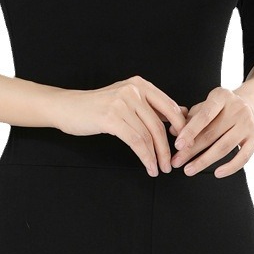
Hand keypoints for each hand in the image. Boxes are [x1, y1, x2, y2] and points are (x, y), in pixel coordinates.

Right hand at [54, 76, 188, 176]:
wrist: (69, 107)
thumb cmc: (98, 106)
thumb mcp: (128, 99)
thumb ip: (152, 105)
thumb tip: (182, 112)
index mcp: (140, 84)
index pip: (169, 106)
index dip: (180, 128)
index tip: (184, 145)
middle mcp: (133, 89)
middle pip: (159, 124)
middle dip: (168, 148)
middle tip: (171, 164)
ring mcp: (121, 102)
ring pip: (148, 135)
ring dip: (156, 156)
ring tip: (159, 169)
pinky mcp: (111, 117)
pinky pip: (136, 141)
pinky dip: (145, 157)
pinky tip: (148, 166)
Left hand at [170, 87, 253, 177]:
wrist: (253, 105)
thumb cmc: (222, 107)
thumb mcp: (207, 105)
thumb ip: (189, 116)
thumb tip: (171, 130)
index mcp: (222, 96)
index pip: (204, 115)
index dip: (190, 130)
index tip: (177, 145)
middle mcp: (237, 109)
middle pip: (212, 134)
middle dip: (192, 150)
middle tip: (176, 162)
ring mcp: (248, 124)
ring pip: (224, 147)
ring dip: (204, 161)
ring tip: (189, 170)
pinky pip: (243, 157)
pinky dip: (229, 167)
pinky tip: (216, 173)